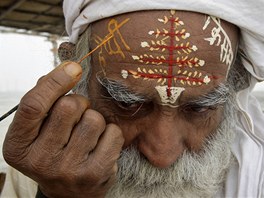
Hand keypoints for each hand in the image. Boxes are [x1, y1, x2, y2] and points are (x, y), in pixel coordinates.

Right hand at [3, 61, 123, 197]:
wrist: (70, 192)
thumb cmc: (53, 152)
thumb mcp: (37, 132)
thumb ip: (45, 102)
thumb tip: (64, 71)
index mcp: (18, 146)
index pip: (34, 105)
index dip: (54, 81)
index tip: (72, 67)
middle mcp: (40, 161)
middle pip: (69, 107)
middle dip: (78, 103)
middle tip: (77, 115)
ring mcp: (69, 170)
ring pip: (94, 119)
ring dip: (94, 120)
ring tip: (87, 135)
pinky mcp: (95, 173)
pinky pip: (113, 133)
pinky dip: (110, 133)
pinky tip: (100, 145)